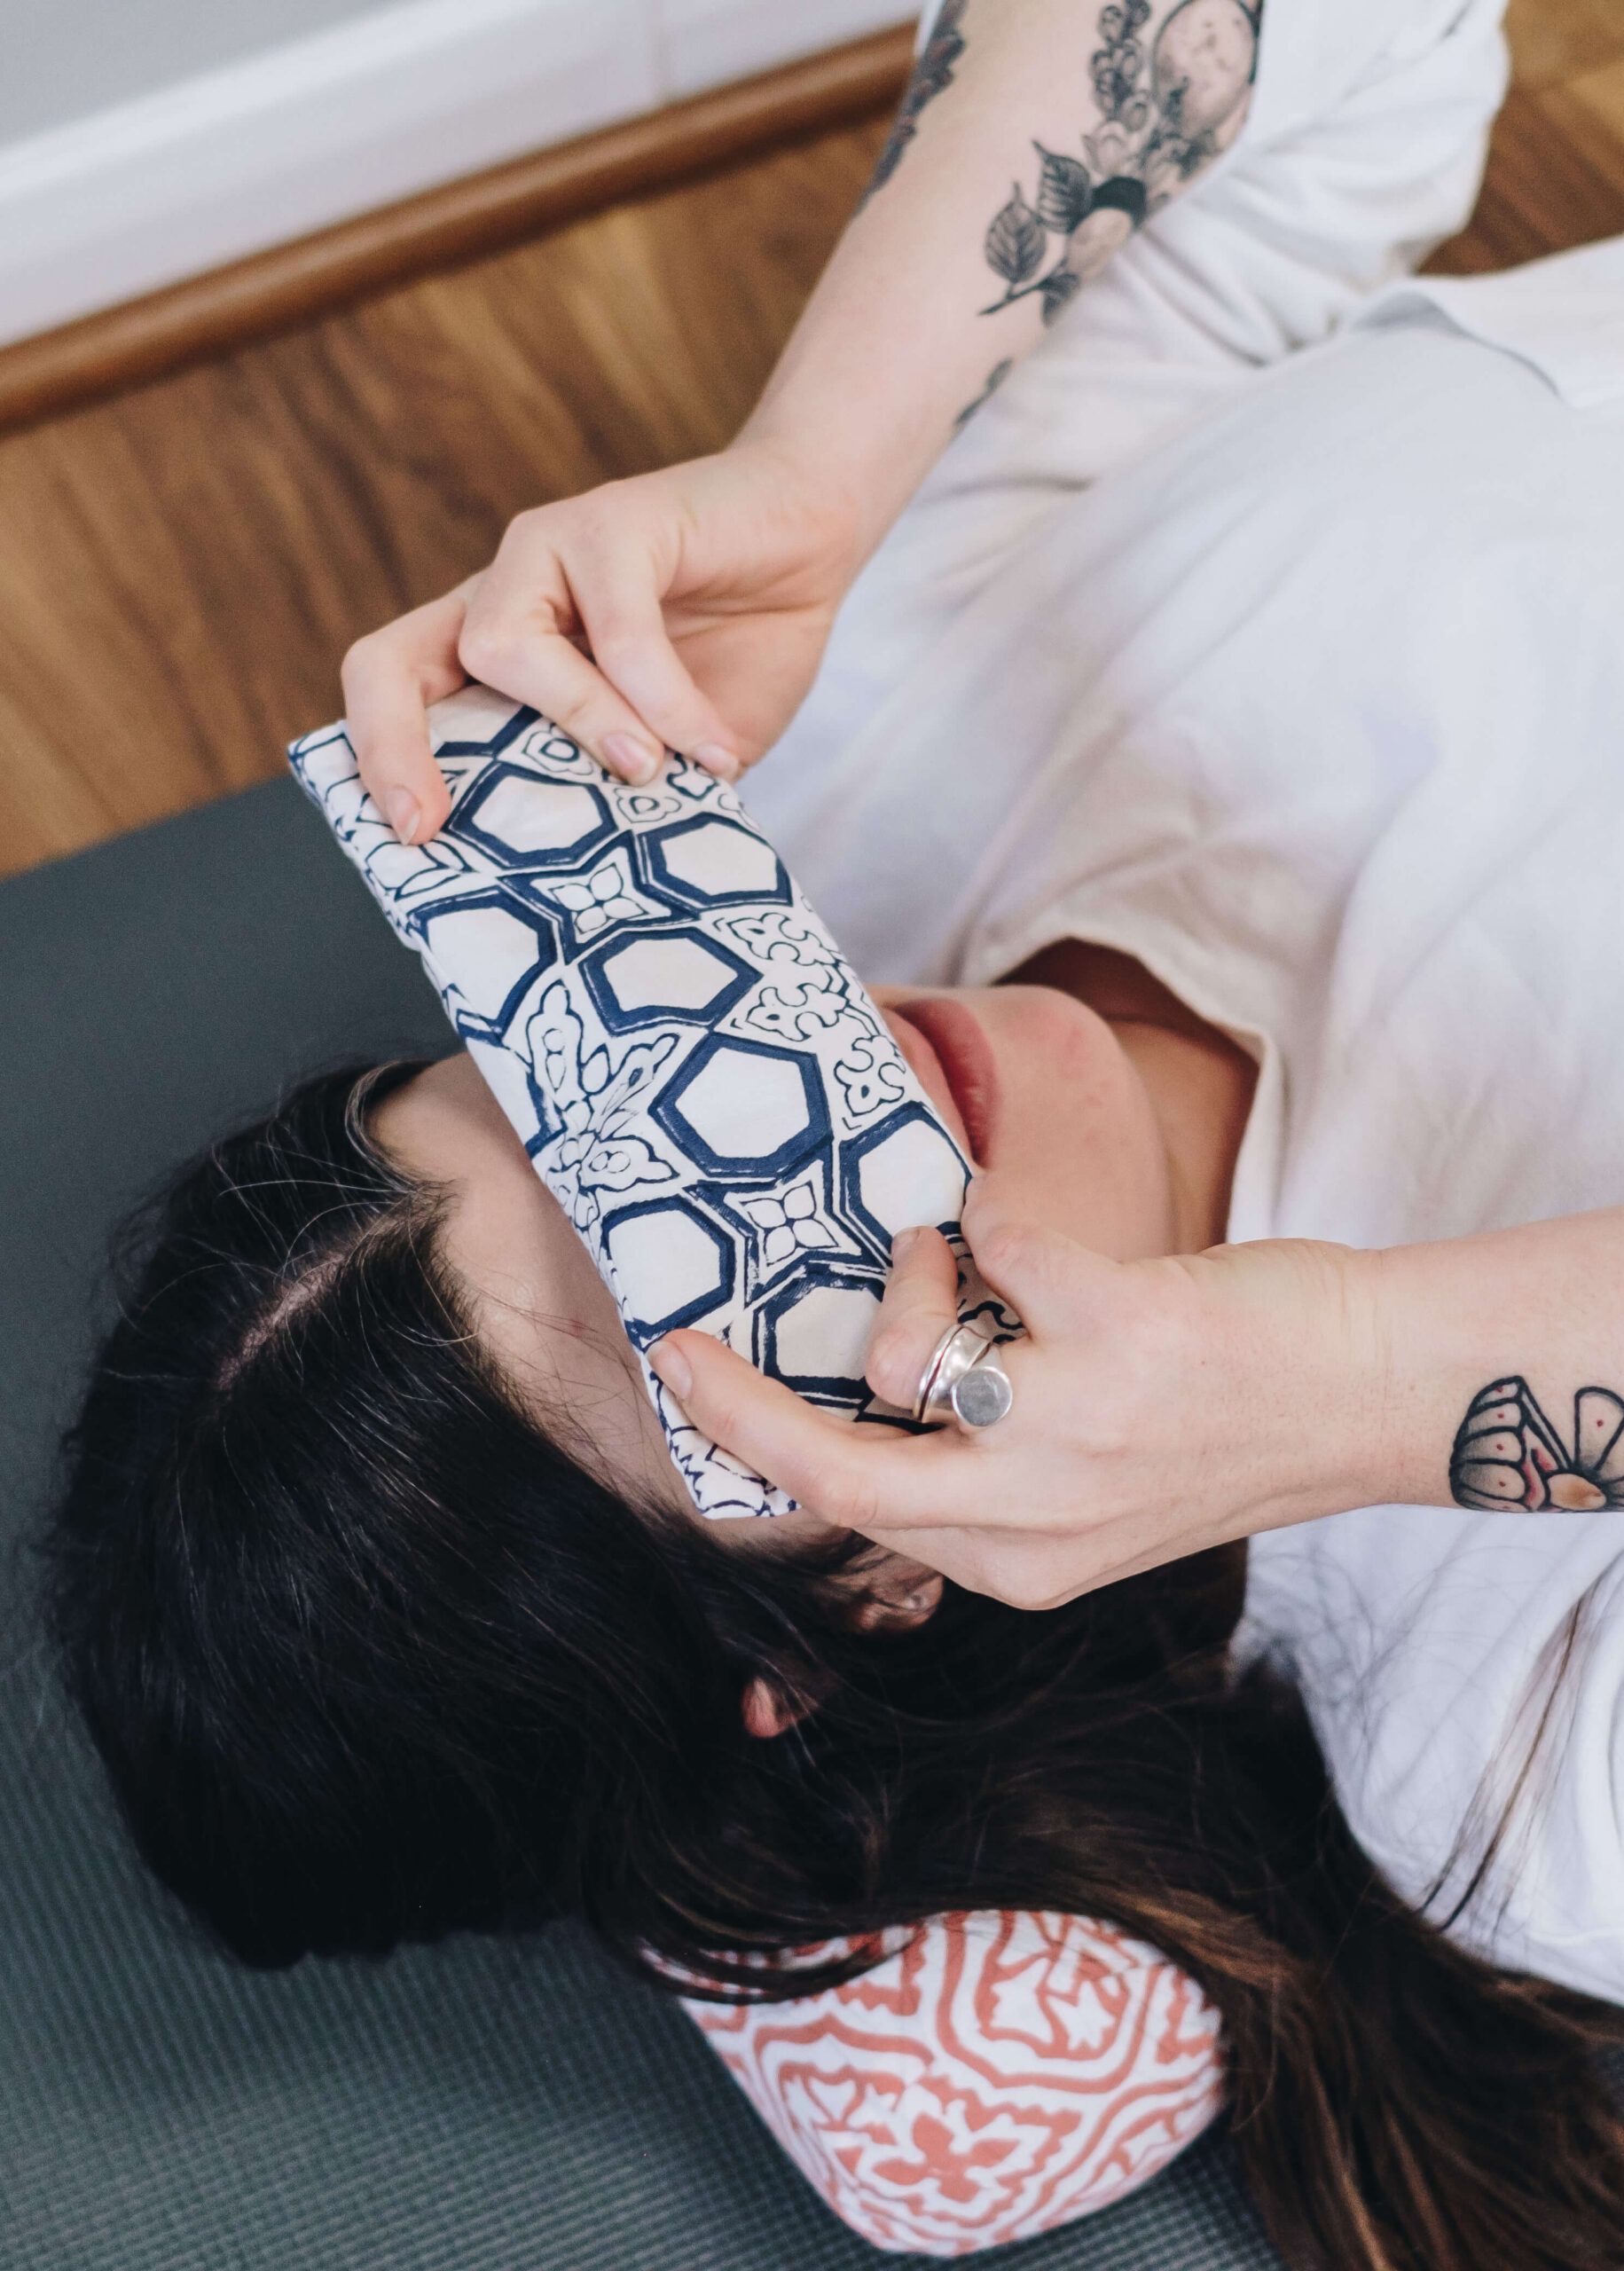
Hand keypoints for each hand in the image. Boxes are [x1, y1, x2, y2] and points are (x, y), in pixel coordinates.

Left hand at [340, 437, 860, 842]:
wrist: (813, 544)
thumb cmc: (738, 651)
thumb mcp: (670, 753)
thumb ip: (623, 796)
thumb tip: (593, 881)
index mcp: (501, 652)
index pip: (395, 696)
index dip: (381, 765)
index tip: (416, 842)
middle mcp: (504, 596)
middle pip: (390, 662)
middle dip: (396, 751)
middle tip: (435, 826)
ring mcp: (549, 552)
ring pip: (502, 647)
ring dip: (582, 725)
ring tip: (654, 773)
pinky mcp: (614, 522)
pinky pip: (618, 627)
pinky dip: (666, 702)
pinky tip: (713, 746)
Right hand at [650, 1177, 1383, 1607]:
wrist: (1375, 1390)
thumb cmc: (1221, 1427)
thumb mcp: (1091, 1501)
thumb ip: (985, 1477)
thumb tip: (871, 1387)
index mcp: (1019, 1563)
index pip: (849, 1523)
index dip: (761, 1457)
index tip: (706, 1396)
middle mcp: (1039, 1520)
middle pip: (836, 1474)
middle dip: (735, 1408)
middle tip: (679, 1348)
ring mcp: (1076, 1432)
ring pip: (905, 1351)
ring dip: (916, 1276)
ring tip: (965, 1253)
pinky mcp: (1120, 1334)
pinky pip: (996, 1245)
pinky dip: (994, 1214)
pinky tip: (1020, 1223)